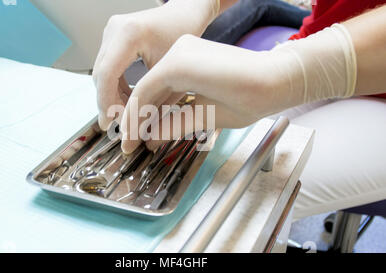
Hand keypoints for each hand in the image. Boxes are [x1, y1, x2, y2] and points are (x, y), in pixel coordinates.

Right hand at [93, 0, 218, 130]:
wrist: (186, 11)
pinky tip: (127, 97)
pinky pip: (109, 65)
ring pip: (102, 71)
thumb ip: (150, 95)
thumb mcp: (169, 67)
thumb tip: (136, 125)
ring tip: (123, 113)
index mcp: (128, 34)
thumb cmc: (184, 33)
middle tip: (115, 124)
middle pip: (101, 74)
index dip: (106, 102)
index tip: (109, 123)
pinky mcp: (113, 35)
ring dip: (111, 94)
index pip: (106, 75)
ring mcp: (111, 31)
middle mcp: (114, 29)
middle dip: (108, 101)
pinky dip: (116, 83)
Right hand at [121, 21, 360, 153]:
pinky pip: (172, 80)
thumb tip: (152, 136)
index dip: (132, 121)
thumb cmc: (253, 97)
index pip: (143, 94)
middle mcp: (179, 51)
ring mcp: (187, 51)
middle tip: (132, 141)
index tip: (128, 141)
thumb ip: (175, 124)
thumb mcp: (210, 117)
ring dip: (152, 110)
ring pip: (159, 85)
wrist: (278, 79)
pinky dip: (166, 100)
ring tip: (146, 136)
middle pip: (148, 88)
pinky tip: (162, 119)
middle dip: (138, 117)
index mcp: (178, 63)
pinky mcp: (195, 57)